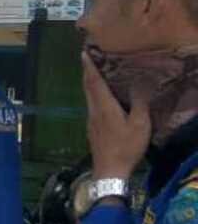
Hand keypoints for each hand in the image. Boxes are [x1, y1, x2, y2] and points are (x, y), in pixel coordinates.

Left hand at [82, 52, 149, 179]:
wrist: (109, 171)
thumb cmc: (126, 147)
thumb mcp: (140, 124)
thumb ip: (139, 102)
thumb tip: (139, 82)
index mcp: (104, 107)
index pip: (94, 82)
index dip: (90, 67)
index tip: (84, 53)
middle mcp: (94, 111)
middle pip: (88, 88)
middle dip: (87, 72)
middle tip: (88, 58)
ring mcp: (91, 121)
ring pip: (88, 97)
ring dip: (89, 83)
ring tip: (94, 72)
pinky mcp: (92, 129)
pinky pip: (91, 105)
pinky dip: (93, 95)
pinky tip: (100, 96)